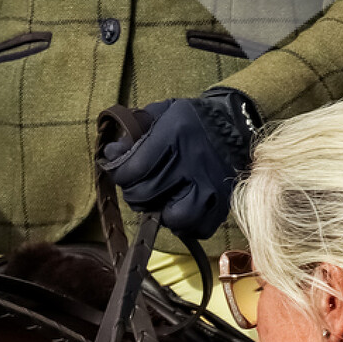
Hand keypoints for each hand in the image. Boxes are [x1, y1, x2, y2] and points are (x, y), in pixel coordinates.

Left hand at [100, 86, 259, 241]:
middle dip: (135, 194)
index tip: (122, 172)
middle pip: (147, 194)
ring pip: (174, 217)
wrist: (231, 125)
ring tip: (160, 202)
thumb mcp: (159, 114)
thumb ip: (133, 132)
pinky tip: (179, 209)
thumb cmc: (187, 121)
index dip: (119, 175)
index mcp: (174, 134)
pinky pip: (198, 227)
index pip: (133, 169)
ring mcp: (210, 183)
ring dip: (160, 213)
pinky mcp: (223, 201)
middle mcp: (193, 160)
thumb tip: (111, 155)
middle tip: (140, 187)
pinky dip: (185, 225)